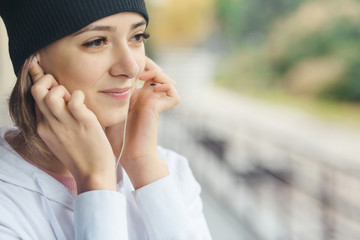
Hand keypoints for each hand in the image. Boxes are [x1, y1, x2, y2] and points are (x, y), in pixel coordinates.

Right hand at [29, 60, 116, 193]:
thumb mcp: (61, 138)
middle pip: (37, 91)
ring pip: (50, 95)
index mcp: (43, 127)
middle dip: (47, 80)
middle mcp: (50, 125)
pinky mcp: (83, 123)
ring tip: (74, 99)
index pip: (34, 98)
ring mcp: (65, 124)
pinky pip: (75, 100)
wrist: (94, 174)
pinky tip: (85, 105)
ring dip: (63, 89)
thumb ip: (57, 121)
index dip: (39, 82)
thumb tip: (62, 101)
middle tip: (62, 87)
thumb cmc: (82, 155)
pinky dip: (79, 96)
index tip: (44, 72)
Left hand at [107, 57, 179, 188]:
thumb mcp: (105, 113)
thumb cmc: (115, 139)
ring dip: (156, 72)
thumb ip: (100, 100)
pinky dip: (166, 86)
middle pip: (154, 72)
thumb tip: (84, 86)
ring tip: (142, 75)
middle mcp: (147, 98)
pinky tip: (151, 86)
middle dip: (147, 65)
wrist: (129, 155)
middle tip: (136, 67)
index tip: (120, 66)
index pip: (140, 73)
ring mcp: (155, 102)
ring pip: (165, 79)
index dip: (135, 65)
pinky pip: (173, 92)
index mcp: (135, 97)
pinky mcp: (161, 108)